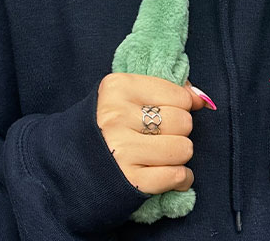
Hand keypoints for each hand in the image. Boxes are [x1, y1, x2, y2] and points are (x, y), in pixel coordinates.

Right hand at [95, 73, 208, 195]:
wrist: (67, 166)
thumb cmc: (104, 127)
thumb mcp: (124, 97)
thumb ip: (163, 90)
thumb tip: (201, 98)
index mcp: (116, 89)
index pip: (177, 95)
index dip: (181, 106)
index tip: (171, 112)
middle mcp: (116, 118)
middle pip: (182, 122)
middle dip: (180, 131)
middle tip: (163, 136)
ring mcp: (121, 151)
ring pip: (183, 149)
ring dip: (179, 155)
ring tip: (163, 155)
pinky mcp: (128, 181)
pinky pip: (176, 175)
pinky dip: (181, 177)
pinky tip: (170, 175)